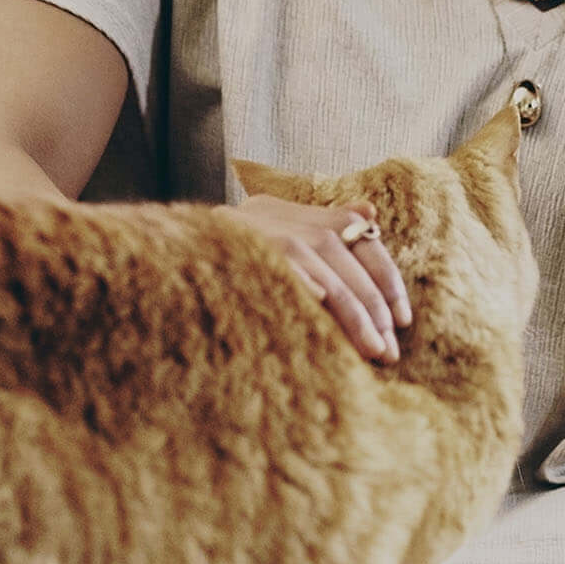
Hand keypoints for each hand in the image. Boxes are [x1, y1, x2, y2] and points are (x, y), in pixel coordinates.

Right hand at [232, 195, 411, 362]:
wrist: (162, 260)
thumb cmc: (233, 255)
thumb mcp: (277, 231)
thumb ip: (325, 224)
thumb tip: (370, 214)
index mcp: (297, 213)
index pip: (358, 236)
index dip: (385, 279)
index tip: (402, 320)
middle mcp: (281, 218)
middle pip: (345, 260)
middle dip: (373, 307)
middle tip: (390, 350)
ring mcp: (260, 235)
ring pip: (324, 276)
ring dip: (353, 314)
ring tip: (373, 350)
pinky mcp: (239, 255)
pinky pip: (282, 274)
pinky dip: (304, 286)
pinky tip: (323, 309)